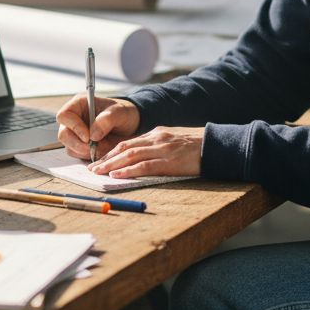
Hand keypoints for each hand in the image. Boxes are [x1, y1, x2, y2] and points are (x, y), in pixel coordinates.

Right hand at [55, 94, 140, 160]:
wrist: (128, 125)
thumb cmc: (123, 113)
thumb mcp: (120, 113)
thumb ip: (108, 119)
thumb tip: (93, 135)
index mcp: (79, 104)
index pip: (64, 116)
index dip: (74, 127)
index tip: (88, 137)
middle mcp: (73, 119)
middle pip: (63, 135)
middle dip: (78, 144)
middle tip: (94, 148)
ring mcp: (75, 133)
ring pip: (70, 147)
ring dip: (86, 152)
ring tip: (104, 147)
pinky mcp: (79, 145)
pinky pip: (78, 155)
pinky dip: (89, 156)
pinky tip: (102, 151)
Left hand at [88, 127, 202, 178]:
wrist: (217, 145)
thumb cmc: (198, 146)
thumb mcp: (174, 141)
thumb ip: (159, 146)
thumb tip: (144, 157)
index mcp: (157, 134)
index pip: (129, 142)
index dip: (112, 152)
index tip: (99, 161)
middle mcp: (156, 139)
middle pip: (124, 147)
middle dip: (106, 159)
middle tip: (92, 169)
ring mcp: (162, 149)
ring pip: (130, 155)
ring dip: (112, 165)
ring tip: (98, 172)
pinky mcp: (169, 161)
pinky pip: (144, 166)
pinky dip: (129, 171)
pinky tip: (117, 175)